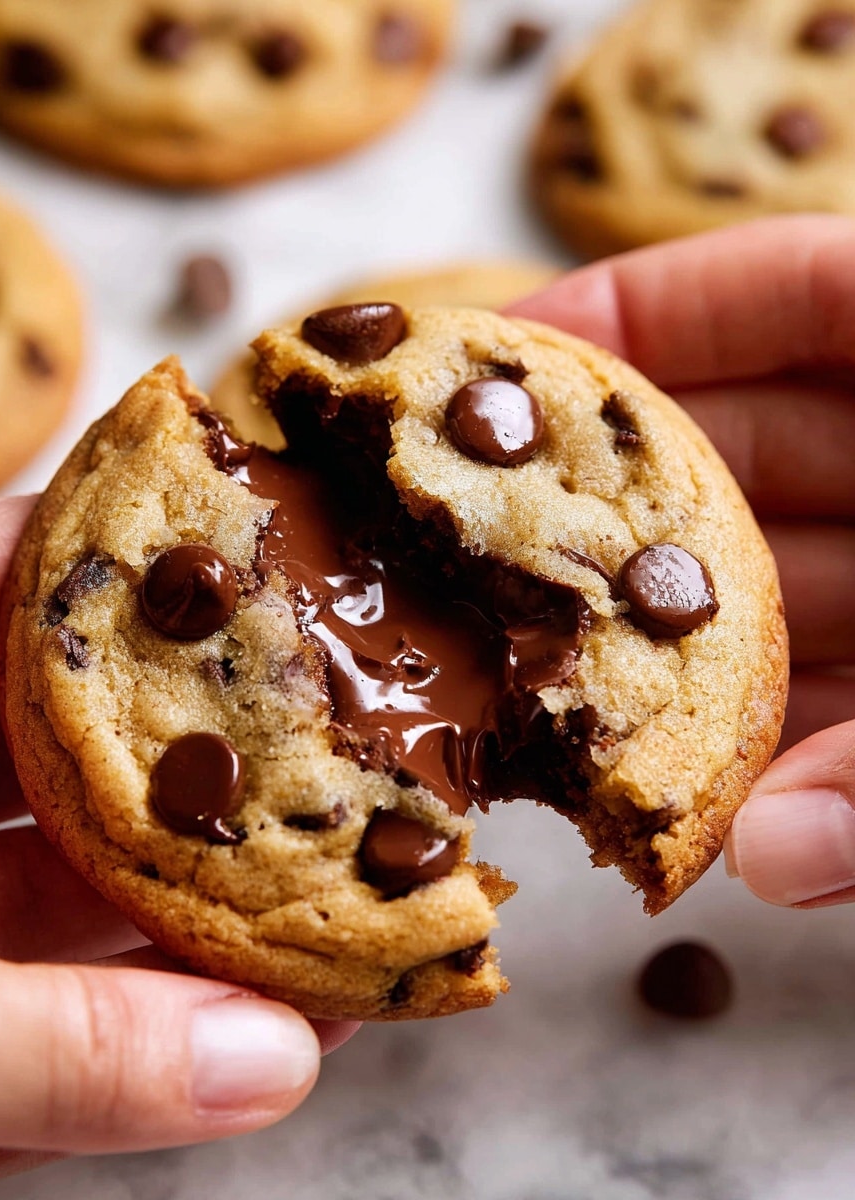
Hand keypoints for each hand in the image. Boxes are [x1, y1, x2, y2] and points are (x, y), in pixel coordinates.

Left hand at [0, 497, 358, 1199]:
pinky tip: (253, 1040)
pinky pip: (16, 1044)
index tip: (257, 554)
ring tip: (344, 899)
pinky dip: (123, 1051)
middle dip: (195, 754)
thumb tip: (268, 1059)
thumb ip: (27, 1045)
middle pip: (42, 746)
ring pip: (49, 905)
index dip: (107, 555)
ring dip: (190, 918)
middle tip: (343, 740)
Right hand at [508, 214, 854, 909]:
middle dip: (609, 503)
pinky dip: (770, 742)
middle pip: (749, 448)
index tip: (494, 360)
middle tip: (473, 545)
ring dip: (662, 647)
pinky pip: (840, 690)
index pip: (794, 287)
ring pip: (774, 588)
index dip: (641, 308)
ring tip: (535, 684)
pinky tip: (685, 804)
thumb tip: (763, 860)